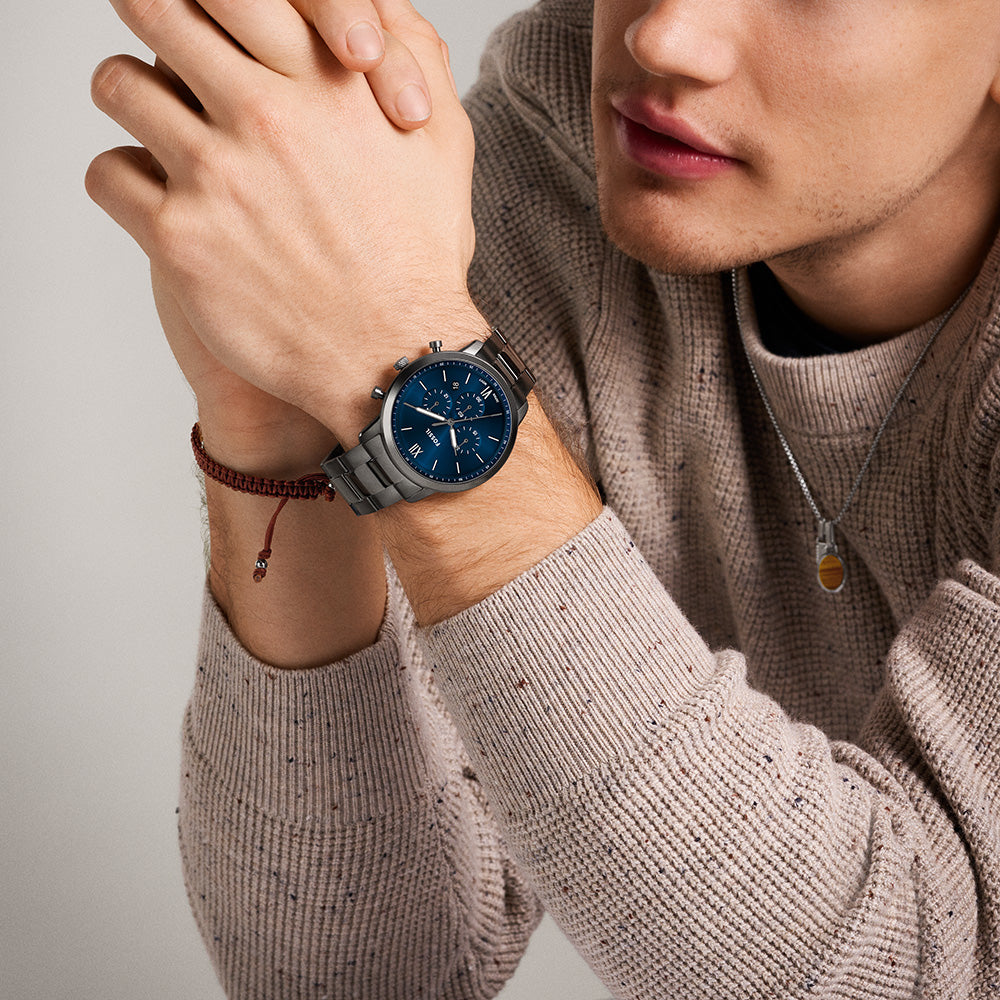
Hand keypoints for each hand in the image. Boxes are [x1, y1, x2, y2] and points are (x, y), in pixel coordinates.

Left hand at [87, 0, 478, 443]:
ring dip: (132, 100)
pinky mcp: (179, 239)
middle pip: (157, 10)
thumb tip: (369, 14)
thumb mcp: (444, 144)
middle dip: (154, 21)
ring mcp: (216, 175)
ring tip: (157, 132)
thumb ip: (412, 60)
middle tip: (162, 51)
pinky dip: (124, 181)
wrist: (396, 358)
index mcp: (328, 81)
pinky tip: (159, 202)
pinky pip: (107, 174)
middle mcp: (266, 114)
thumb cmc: (420, 259)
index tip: (203, 14)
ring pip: (118, 86)